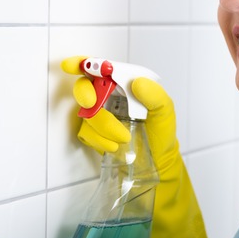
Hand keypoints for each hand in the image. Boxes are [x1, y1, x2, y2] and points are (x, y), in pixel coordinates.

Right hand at [61, 55, 208, 237]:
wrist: (156, 174)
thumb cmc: (161, 142)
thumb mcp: (165, 116)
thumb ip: (156, 97)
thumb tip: (136, 83)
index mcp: (126, 87)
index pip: (101, 68)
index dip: (84, 64)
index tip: (73, 65)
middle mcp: (110, 100)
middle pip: (86, 88)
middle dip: (89, 95)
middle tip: (96, 103)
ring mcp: (100, 118)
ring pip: (85, 113)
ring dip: (102, 126)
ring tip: (122, 138)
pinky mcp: (94, 137)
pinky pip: (85, 133)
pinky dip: (98, 140)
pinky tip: (113, 147)